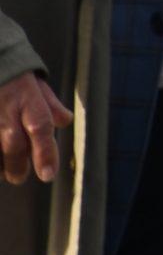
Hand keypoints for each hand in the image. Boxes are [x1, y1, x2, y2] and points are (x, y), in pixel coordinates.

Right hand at [0, 71, 70, 185]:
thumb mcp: (36, 85)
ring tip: (3, 172)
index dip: (45, 153)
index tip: (48, 176)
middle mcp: (8, 111)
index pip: (40, 127)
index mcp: (29, 100)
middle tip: (20, 177)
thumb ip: (51, 105)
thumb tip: (65, 121)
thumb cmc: (13, 77)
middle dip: (18, 167)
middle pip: (15, 146)